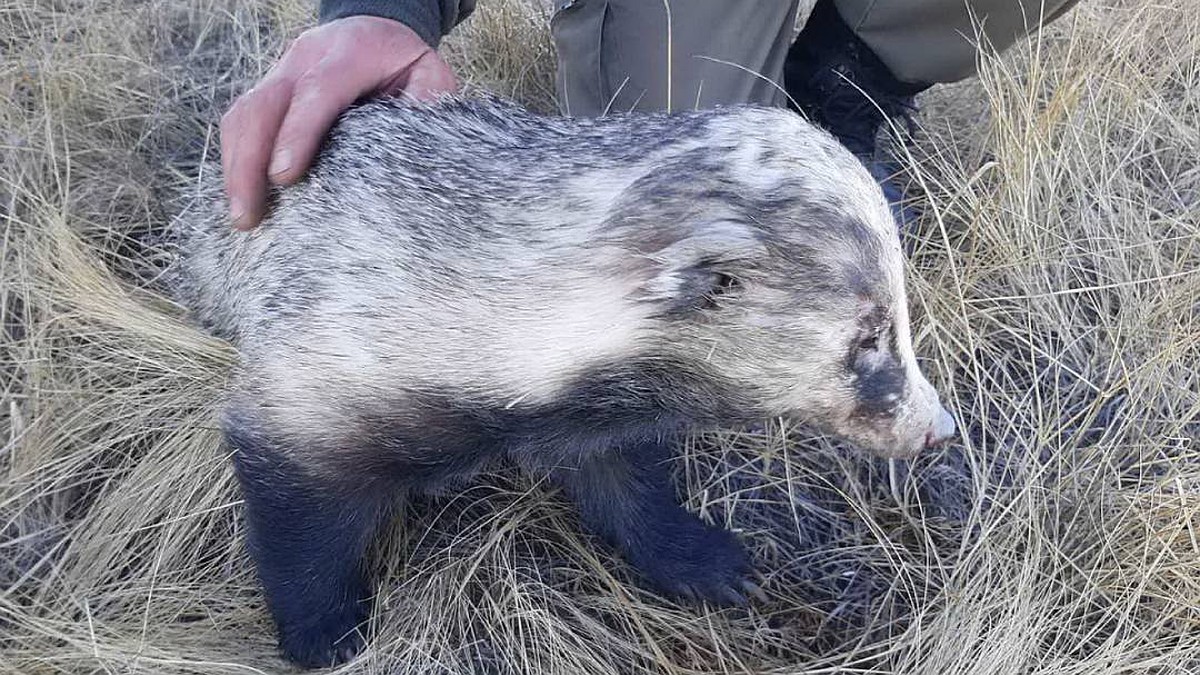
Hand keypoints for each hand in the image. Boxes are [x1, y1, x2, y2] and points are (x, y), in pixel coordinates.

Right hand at [220, 16, 456, 229]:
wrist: (378, 27)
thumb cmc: (406, 62)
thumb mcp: (430, 76)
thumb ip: (425, 109)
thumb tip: (412, 156)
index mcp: (350, 53)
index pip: (316, 92)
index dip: (297, 134)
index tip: (284, 177)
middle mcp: (305, 58)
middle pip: (264, 106)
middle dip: (250, 162)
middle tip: (247, 216)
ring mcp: (280, 72)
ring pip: (244, 114)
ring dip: (236, 167)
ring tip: (242, 217)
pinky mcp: (269, 91)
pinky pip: (242, 122)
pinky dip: (238, 159)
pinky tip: (244, 196)